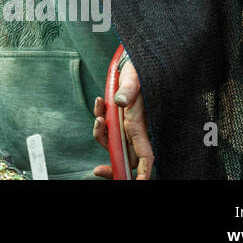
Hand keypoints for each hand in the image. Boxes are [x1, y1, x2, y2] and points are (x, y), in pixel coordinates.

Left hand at [91, 59, 155, 178]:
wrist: (137, 60)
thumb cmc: (140, 69)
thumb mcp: (135, 77)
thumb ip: (129, 90)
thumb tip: (119, 101)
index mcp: (140, 125)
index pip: (145, 156)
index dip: (142, 172)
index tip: (136, 182)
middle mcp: (133, 128)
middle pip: (125, 156)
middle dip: (113, 166)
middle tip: (97, 171)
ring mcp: (125, 122)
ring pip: (112, 142)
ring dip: (101, 135)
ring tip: (99, 118)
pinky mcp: (117, 114)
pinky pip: (106, 125)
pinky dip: (99, 117)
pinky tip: (99, 102)